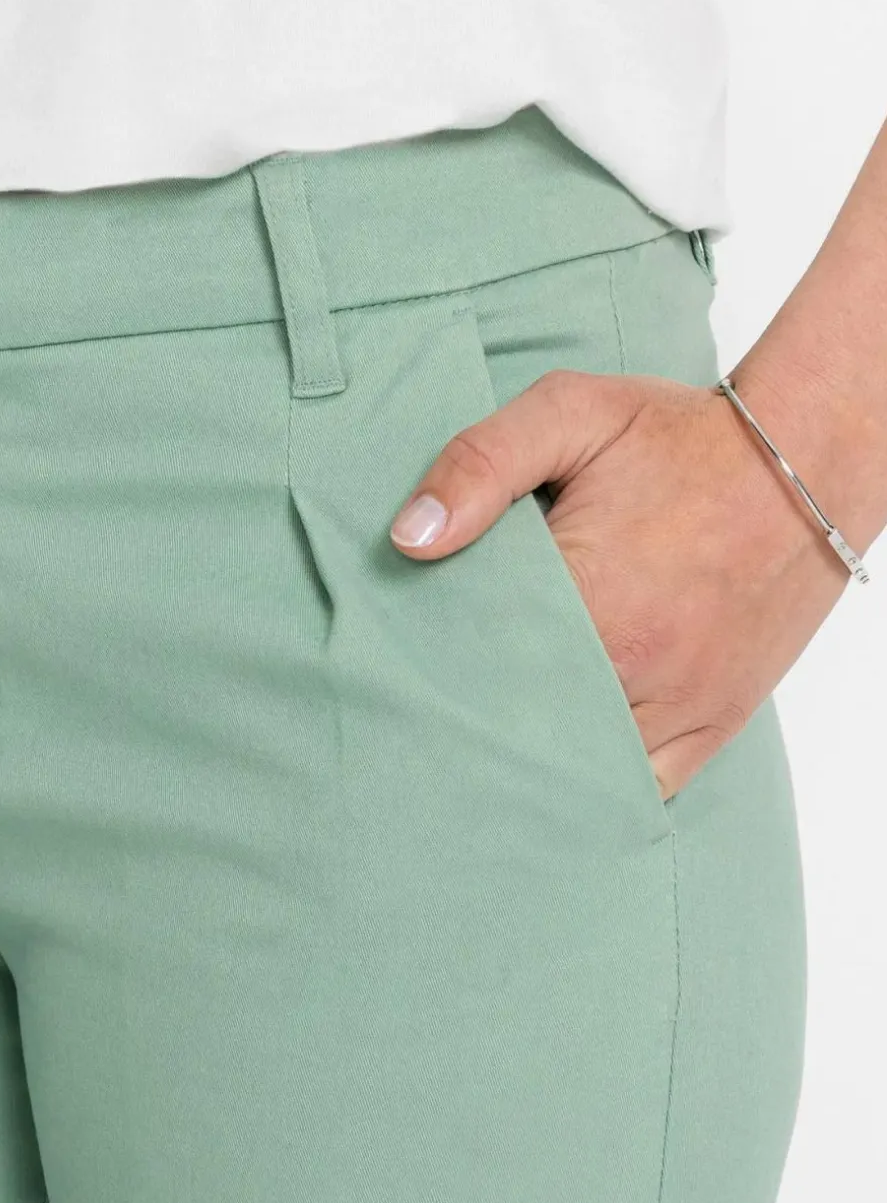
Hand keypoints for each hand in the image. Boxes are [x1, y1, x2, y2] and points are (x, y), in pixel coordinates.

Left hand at [388, 367, 851, 799]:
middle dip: (470, 727)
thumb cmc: (679, 438)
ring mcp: (676, 704)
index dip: (430, 671)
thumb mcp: (571, 413)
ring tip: (478, 757)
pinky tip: (557, 778)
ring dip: (529, 766)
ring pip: (577, 771)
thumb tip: (410, 539)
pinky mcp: (712, 723)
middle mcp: (632, 665)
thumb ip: (479, 463)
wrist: (803, 463)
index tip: (399, 672)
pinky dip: (596, 789)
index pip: (473, 663)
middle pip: (518, 728)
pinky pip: (641, 789)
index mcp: (587, 594)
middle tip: (423, 725)